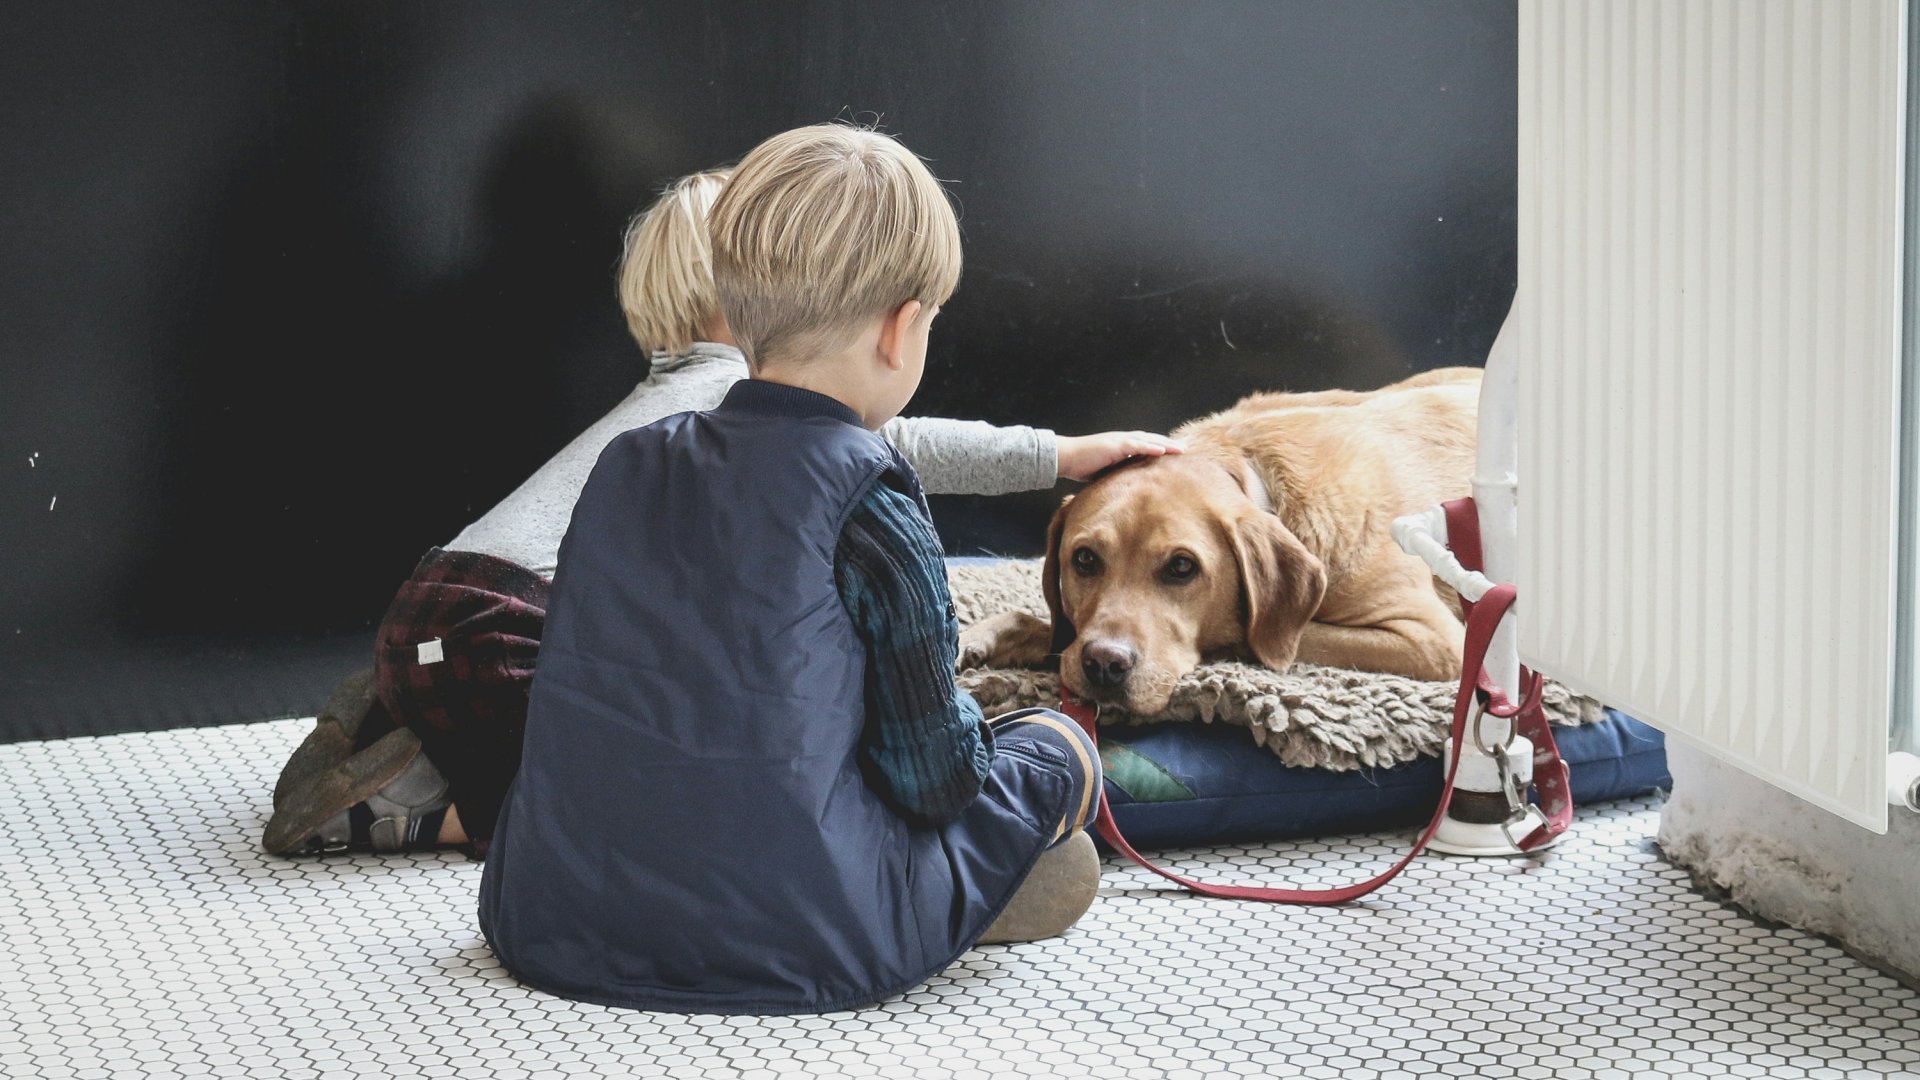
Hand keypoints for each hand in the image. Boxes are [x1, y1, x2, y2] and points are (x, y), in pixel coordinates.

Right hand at [1055, 431, 1183, 481]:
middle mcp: (1122, 440)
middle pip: (1150, 440)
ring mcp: (1119, 441)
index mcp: (1120, 446)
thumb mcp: (1102, 471)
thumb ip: (1115, 473)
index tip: (1173, 452)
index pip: (1144, 445)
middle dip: (1168, 444)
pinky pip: (1137, 445)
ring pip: (1147, 440)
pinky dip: (1151, 446)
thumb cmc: (1079, 465)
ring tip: (1181, 449)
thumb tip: (1125, 486)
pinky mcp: (1114, 445)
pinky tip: (1163, 449)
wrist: (1065, 457)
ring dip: (1165, 444)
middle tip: (1185, 448)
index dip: (1159, 447)